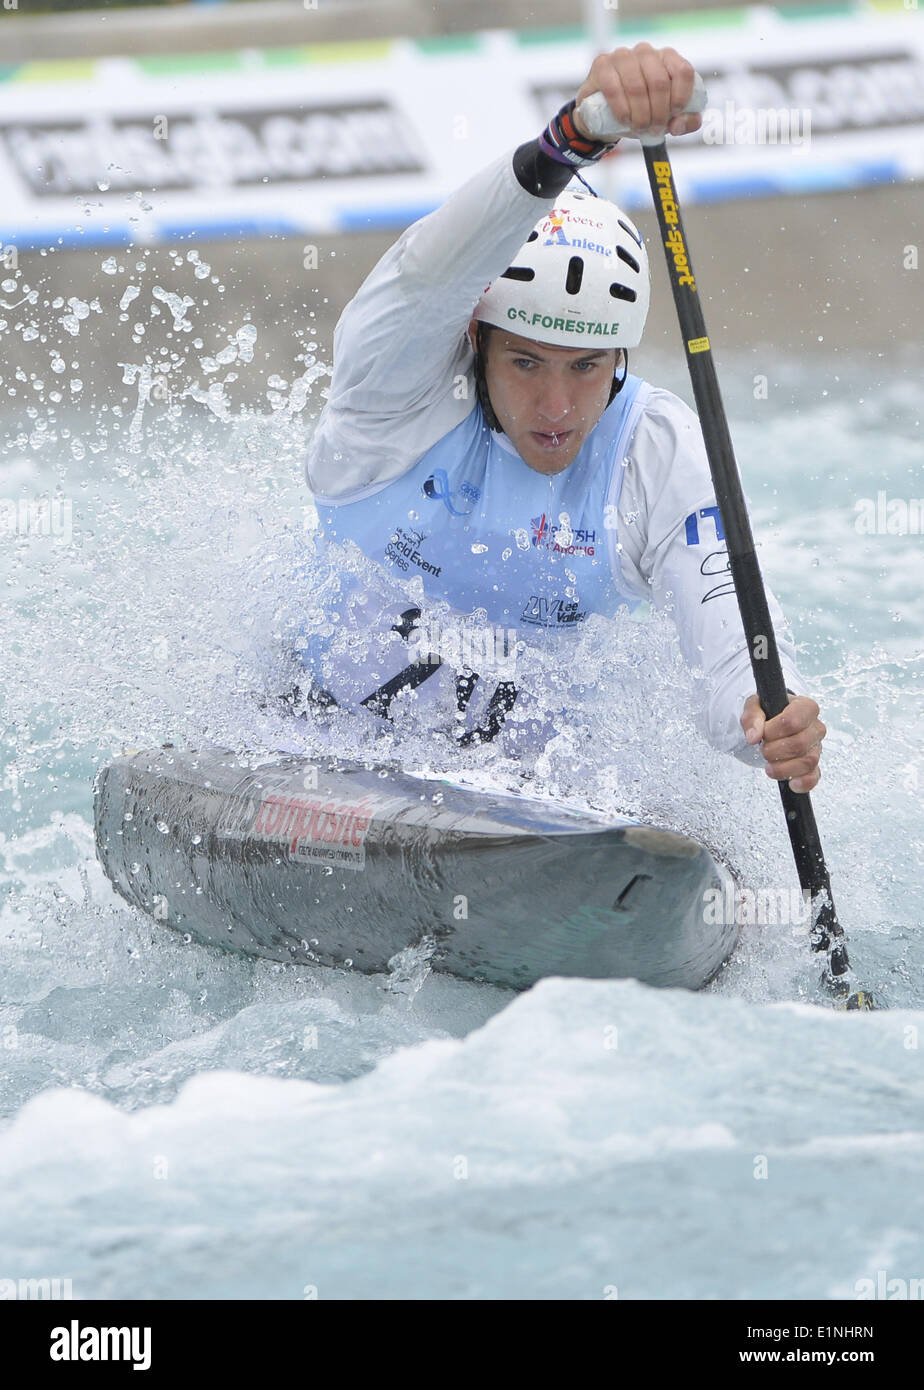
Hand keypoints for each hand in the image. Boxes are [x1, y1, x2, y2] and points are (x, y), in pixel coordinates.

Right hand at [573, 43, 701, 141]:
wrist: (604, 114)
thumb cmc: (640, 112)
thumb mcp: (667, 119)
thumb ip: (685, 122)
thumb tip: (678, 124)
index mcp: (667, 58)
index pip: (683, 71)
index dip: (681, 96)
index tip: (674, 115)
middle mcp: (646, 52)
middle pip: (659, 82)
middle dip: (658, 112)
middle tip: (654, 129)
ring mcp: (623, 56)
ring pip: (637, 86)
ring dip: (640, 114)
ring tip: (639, 128)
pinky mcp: (602, 65)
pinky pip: (614, 88)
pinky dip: (622, 110)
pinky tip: (625, 120)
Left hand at [740, 693, 825, 793]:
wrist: (771, 724)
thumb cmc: (767, 713)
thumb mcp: (754, 707)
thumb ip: (752, 717)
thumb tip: (753, 737)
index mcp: (805, 708)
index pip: (792, 721)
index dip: (773, 731)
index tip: (763, 733)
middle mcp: (816, 727)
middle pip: (799, 744)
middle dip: (774, 750)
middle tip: (763, 749)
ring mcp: (816, 748)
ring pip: (807, 762)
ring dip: (783, 768)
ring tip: (768, 766)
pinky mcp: (813, 766)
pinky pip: (813, 777)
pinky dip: (803, 783)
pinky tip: (791, 783)